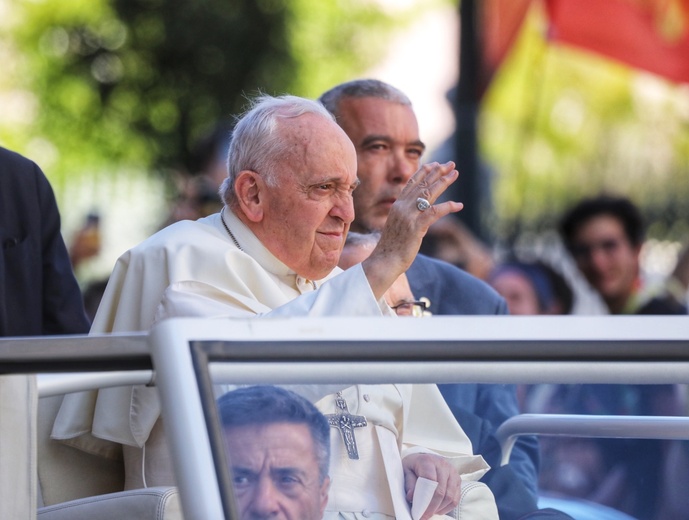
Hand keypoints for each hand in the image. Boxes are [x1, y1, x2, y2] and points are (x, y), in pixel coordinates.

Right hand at [363, 161, 462, 298]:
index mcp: (397, 206)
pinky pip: (435, 212)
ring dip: (444, 182)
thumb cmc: (392, 247)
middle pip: (422, 185)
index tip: (435, 164)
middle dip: (437, 172)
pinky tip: (459, 205)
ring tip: (455, 174)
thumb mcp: (398, 227)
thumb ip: (408, 216)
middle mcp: (401, 207)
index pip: (411, 184)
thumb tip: (421, 213)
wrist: (384, 261)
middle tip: (451, 164)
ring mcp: (408, 216)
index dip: (424, 172)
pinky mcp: (416, 227)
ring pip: (428, 194)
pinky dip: (448, 207)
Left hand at [403, 453, 461, 519]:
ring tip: (431, 512)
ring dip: (440, 508)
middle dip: (432, 507)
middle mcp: (442, 464)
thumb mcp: (406, 471)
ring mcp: (452, 472)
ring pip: (450, 496)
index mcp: (428, 460)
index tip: (420, 512)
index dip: (425, 499)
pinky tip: (438, 509)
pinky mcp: (457, 479)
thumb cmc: (414, 466)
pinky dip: (447, 507)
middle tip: (424, 516)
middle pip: (441, 491)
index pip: (430, 481)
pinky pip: (456, 497)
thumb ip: (409, 483)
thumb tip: (411, 497)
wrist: (424, 458)